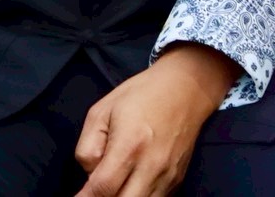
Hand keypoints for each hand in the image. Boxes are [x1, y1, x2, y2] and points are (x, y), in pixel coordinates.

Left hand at [73, 44, 238, 196]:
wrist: (186, 89)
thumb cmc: (140, 95)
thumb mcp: (101, 111)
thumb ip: (88, 148)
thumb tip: (89, 176)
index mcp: (129, 145)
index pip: (103, 188)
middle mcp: (151, 167)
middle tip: (96, 190)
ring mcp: (168, 177)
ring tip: (113, 184)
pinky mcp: (177, 181)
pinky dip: (138, 196)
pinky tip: (130, 185)